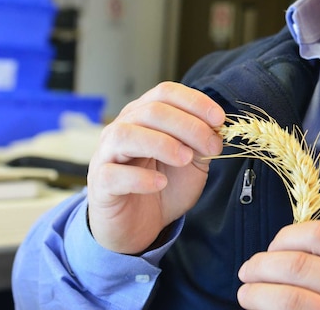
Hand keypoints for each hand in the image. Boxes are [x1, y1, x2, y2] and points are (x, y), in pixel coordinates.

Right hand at [86, 81, 224, 253]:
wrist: (138, 226)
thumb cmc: (163, 186)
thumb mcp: (191, 161)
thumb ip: (201, 142)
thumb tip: (217, 126)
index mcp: (144, 116)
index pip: (165, 92)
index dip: (194, 101)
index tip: (219, 119)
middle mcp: (122, 128)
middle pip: (152, 110)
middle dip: (189, 126)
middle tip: (212, 147)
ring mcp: (107, 154)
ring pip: (126, 135)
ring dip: (162, 144)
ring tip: (186, 159)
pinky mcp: (100, 183)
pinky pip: (114, 174)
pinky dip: (140, 177)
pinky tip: (161, 182)